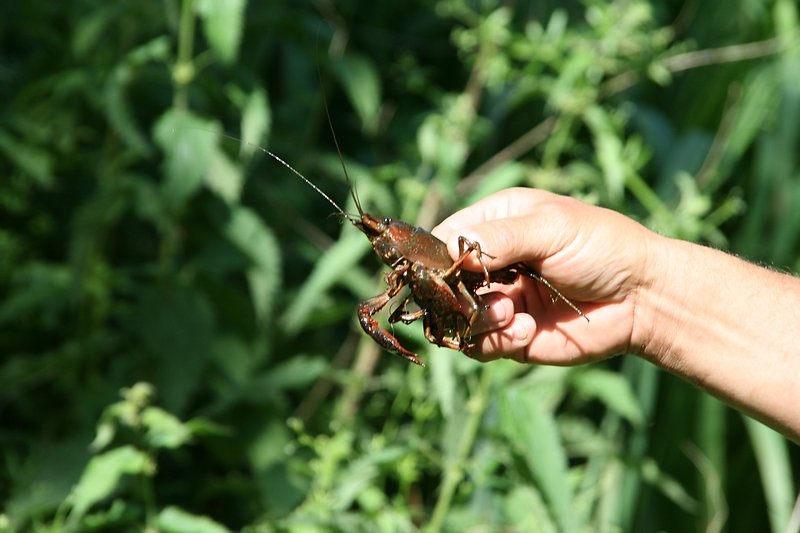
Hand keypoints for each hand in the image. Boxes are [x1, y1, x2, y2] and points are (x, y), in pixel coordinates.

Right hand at [432, 188, 654, 363]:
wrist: (644, 299)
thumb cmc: (604, 248)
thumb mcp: (552, 229)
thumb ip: (500, 238)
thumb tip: (447, 249)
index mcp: (495, 223)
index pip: (443, 238)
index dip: (435, 256)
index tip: (441, 270)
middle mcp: (490, 264)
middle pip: (441, 282)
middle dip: (455, 293)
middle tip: (487, 295)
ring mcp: (498, 301)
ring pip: (454, 318)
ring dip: (478, 318)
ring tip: (512, 313)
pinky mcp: (510, 336)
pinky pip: (478, 346)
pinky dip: (496, 341)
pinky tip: (528, 329)